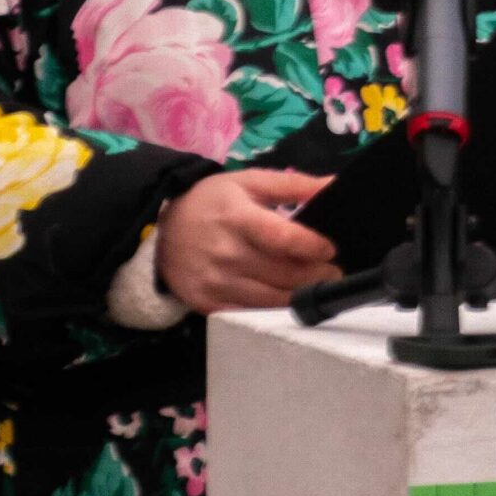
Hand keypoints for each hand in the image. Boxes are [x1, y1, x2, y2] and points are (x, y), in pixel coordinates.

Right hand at [156, 168, 338, 312]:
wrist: (162, 231)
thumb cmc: (211, 202)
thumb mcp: (249, 182)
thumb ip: (293, 185)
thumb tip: (333, 185)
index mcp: (238, 218)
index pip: (284, 238)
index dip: (313, 246)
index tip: (330, 248)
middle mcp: (227, 253)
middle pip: (285, 274)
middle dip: (318, 274)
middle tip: (333, 270)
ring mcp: (217, 282)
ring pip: (273, 300)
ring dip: (302, 294)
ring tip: (317, 284)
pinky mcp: (209, 304)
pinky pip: (252, 314)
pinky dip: (274, 308)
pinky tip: (285, 297)